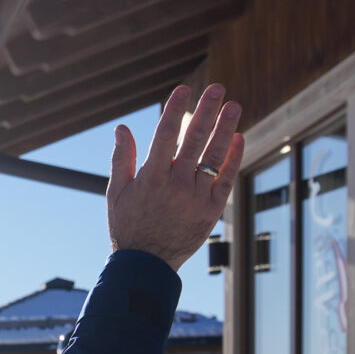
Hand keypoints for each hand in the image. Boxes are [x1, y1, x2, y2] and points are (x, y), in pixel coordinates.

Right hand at [107, 84, 242, 269]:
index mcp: (150, 179)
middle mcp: (176, 185)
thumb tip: (122, 128)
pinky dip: (234, 157)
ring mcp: (197, 197)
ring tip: (234, 106)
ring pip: (215, 155)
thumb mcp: (115, 194)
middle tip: (217, 89)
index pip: (165, 135)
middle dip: (207, 111)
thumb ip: (121, 159)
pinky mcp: (212, 209)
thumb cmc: (128, 225)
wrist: (146, 264)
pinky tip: (238, 137)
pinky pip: (226, 178)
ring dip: (226, 128)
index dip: (176, 110)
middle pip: (195, 140)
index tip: (184, 90)